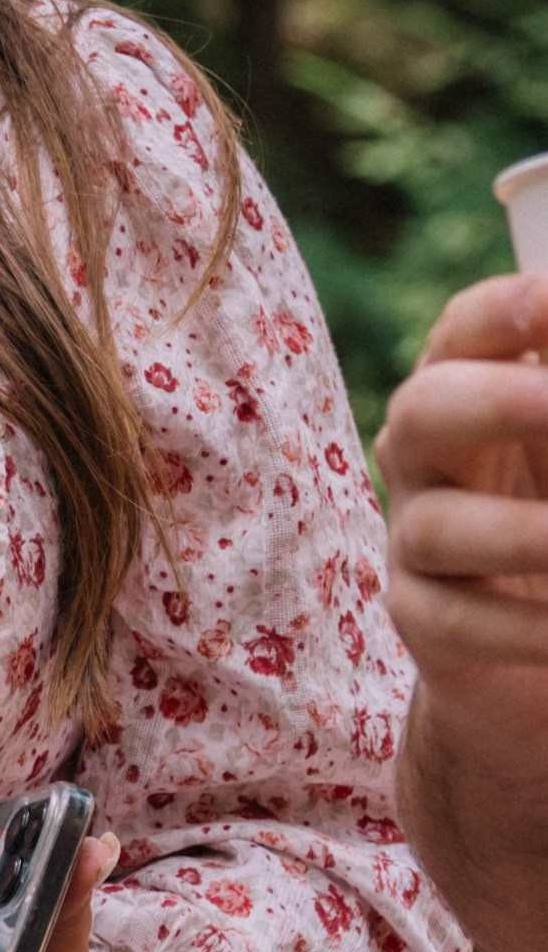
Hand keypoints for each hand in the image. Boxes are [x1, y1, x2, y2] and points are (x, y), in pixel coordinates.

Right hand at [379, 274, 547, 685]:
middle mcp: (426, 455)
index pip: (464, 332)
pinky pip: (455, 621)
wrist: (536, 637)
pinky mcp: (422, 620)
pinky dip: (521, 626)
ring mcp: (416, 538)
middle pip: (423, 410)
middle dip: (495, 403)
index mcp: (467, 387)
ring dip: (523, 533)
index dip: (503, 314)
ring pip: (436, 528)